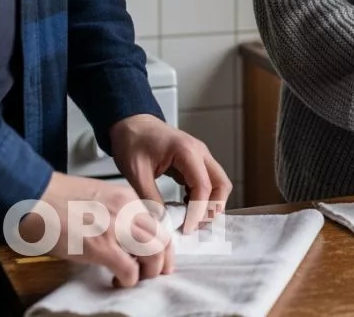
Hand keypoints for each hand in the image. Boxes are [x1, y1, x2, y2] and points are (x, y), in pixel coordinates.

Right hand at [19, 172, 172, 286]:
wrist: (33, 195)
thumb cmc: (55, 197)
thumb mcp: (96, 196)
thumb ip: (114, 211)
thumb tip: (119, 234)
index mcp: (126, 197)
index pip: (157, 222)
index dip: (158, 242)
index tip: (152, 254)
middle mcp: (128, 210)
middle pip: (162, 238)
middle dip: (162, 260)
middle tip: (152, 272)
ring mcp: (117, 228)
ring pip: (155, 253)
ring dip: (149, 272)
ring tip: (136, 277)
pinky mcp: (102, 247)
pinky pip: (131, 270)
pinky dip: (129, 280)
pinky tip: (117, 280)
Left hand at [110, 114, 232, 233]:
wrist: (131, 123)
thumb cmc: (133, 141)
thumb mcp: (136, 172)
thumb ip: (149, 197)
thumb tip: (161, 222)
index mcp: (186, 151)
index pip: (203, 187)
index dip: (198, 211)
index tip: (188, 229)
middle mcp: (200, 152)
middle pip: (222, 184)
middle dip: (213, 208)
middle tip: (196, 226)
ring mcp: (200, 156)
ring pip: (219, 183)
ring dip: (211, 203)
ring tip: (192, 220)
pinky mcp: (196, 161)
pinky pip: (208, 181)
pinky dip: (203, 197)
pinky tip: (187, 207)